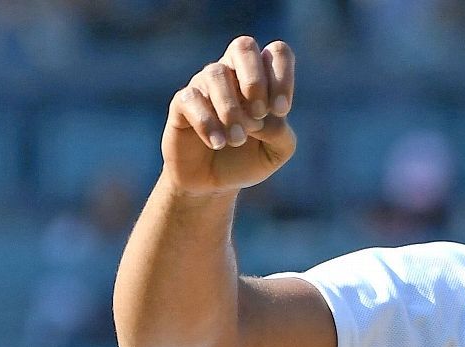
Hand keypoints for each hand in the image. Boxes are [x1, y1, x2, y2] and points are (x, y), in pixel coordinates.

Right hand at [162, 37, 296, 195]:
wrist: (212, 183)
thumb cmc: (247, 159)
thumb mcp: (276, 151)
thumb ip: (282, 133)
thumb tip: (265, 118)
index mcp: (261, 79)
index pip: (278, 52)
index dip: (283, 77)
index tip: (281, 111)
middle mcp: (232, 73)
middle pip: (243, 45)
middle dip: (255, 80)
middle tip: (259, 113)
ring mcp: (204, 85)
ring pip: (216, 73)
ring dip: (232, 110)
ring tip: (238, 140)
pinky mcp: (181, 103)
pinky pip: (192, 99)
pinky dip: (209, 123)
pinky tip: (218, 143)